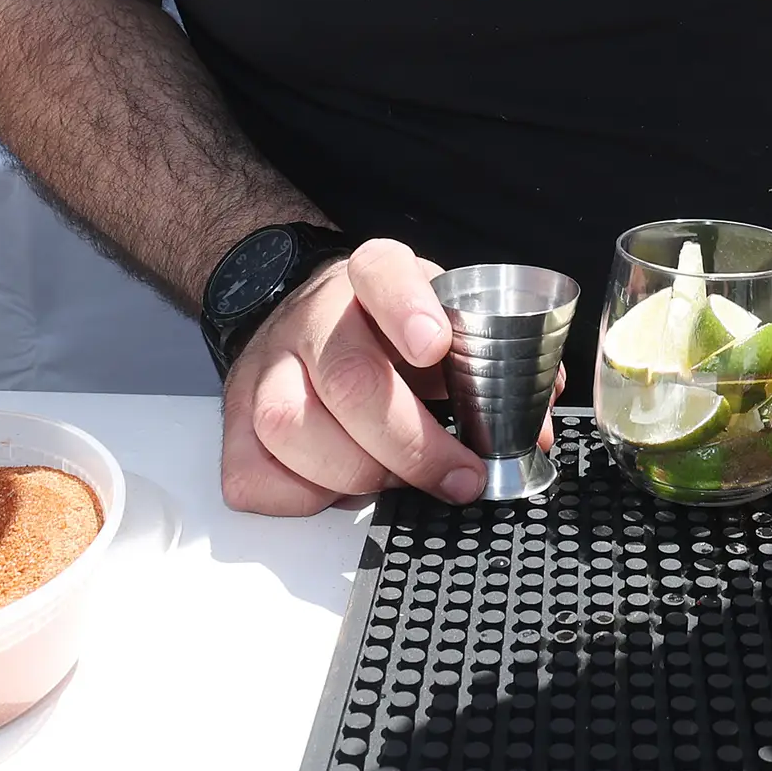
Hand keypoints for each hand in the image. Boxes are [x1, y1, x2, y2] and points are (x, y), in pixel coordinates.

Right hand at [218, 236, 490, 513]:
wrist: (300, 314)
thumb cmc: (385, 331)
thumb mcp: (442, 321)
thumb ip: (492, 365)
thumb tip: (536, 423)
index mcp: (370, 280)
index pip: (382, 271)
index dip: (406, 307)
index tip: (435, 344)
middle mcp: (313, 319)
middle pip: (349, 378)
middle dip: (414, 445)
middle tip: (462, 476)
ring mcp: (267, 367)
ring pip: (291, 427)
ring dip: (358, 475)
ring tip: (395, 482)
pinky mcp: (235, 419)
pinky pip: (253, 475)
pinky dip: (303, 499)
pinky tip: (337, 489)